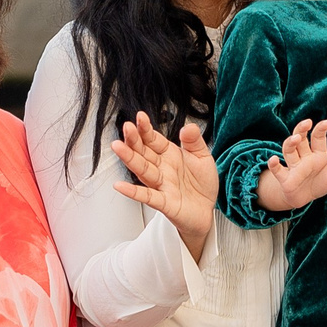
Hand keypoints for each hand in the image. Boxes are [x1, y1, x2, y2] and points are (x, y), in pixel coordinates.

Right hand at [110, 114, 217, 262]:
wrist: (208, 210)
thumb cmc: (202, 184)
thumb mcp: (203, 157)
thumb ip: (194, 141)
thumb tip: (188, 126)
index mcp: (169, 155)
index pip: (153, 139)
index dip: (146, 129)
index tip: (140, 116)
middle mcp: (162, 168)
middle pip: (144, 152)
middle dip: (134, 140)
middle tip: (126, 127)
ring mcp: (161, 185)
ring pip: (143, 170)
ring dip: (130, 159)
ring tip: (118, 147)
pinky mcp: (164, 203)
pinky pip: (147, 196)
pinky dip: (133, 192)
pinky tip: (120, 186)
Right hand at [256, 119, 326, 212]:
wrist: (304, 198)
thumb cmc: (319, 183)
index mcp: (317, 154)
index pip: (318, 138)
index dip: (321, 129)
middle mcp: (304, 157)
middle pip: (300, 139)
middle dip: (302, 130)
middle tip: (307, 122)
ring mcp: (293, 166)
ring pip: (289, 151)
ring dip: (290, 143)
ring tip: (296, 138)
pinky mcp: (285, 178)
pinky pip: (277, 170)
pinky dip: (274, 165)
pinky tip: (273, 159)